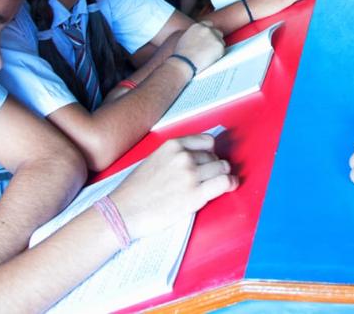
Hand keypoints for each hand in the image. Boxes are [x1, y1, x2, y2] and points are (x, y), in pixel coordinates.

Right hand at [110, 135, 236, 238]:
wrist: (123, 212)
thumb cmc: (136, 190)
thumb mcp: (155, 160)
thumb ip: (175, 155)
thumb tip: (197, 156)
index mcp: (172, 146)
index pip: (206, 141)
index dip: (209, 152)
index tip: (208, 161)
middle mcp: (183, 157)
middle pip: (215, 157)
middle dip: (214, 167)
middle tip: (207, 178)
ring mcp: (190, 175)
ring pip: (223, 168)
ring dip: (222, 176)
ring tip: (217, 183)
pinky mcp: (195, 195)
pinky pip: (225, 182)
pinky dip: (231, 183)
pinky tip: (230, 186)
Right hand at [172, 21, 224, 71]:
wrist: (184, 62)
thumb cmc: (181, 55)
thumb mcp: (185, 38)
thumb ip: (195, 35)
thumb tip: (199, 38)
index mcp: (197, 26)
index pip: (208, 24)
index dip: (209, 32)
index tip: (208, 38)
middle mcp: (207, 29)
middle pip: (217, 32)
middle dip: (215, 39)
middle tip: (210, 48)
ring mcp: (214, 37)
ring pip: (221, 41)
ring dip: (217, 46)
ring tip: (208, 55)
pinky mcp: (220, 46)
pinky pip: (222, 50)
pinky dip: (218, 54)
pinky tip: (210, 59)